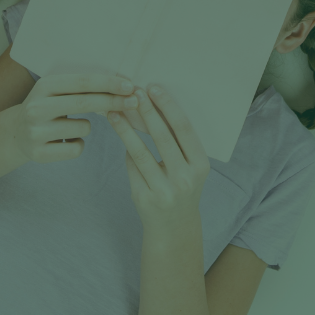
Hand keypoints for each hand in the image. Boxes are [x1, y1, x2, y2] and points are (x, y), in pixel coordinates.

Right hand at [6, 72, 137, 162]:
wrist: (15, 134)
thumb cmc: (49, 107)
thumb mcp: (58, 91)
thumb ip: (84, 88)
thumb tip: (124, 87)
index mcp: (45, 85)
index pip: (83, 82)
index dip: (108, 83)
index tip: (130, 85)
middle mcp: (37, 107)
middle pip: (85, 103)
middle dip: (114, 101)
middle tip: (135, 101)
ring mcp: (36, 132)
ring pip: (84, 128)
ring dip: (87, 127)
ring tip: (70, 126)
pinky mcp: (38, 154)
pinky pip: (76, 149)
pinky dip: (78, 145)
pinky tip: (64, 141)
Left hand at [109, 85, 209, 227]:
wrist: (174, 227)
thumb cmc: (181, 185)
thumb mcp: (190, 166)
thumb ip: (176, 142)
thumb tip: (150, 105)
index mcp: (200, 165)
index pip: (183, 128)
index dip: (168, 106)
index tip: (153, 87)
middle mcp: (184, 178)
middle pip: (162, 137)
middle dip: (146, 111)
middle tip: (133, 92)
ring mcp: (164, 190)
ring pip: (140, 152)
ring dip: (125, 129)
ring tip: (114, 112)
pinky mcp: (144, 198)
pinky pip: (131, 167)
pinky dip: (126, 150)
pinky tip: (121, 135)